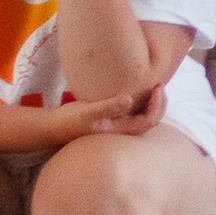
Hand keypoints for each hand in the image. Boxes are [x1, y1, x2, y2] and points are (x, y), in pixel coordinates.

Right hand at [49, 84, 165, 144]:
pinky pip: (134, 111)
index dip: (158, 105)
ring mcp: (118, 125)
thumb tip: (129, 100)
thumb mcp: (88, 112)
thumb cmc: (71, 120)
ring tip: (154, 84)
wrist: (55, 127)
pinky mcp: (112, 118)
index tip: (158, 87)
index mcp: (121, 130)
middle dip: (160, 103)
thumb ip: (109, 107)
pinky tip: (138, 89)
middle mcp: (123, 130)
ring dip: (152, 102)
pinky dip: (142, 100)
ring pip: (144, 115)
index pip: (149, 120)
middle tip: (160, 84)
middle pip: (151, 120)